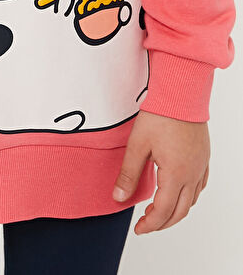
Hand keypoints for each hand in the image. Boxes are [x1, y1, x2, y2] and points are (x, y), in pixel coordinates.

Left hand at [112, 111, 209, 233]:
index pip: (164, 211)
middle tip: (146, 224)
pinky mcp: (203, 156)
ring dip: (176, 211)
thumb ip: (128, 174)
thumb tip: (118, 197)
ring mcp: (201, 165)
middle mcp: (192, 173)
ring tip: (158, 209)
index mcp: (176, 174)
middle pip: (180, 211)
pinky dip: (188, 196)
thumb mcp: (138, 145)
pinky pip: (200, 185)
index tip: (139, 228)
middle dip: (163, 222)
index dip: (150, 224)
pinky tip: (178, 192)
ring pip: (192, 200)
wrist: (180, 93)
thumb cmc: (160, 114)